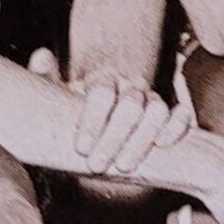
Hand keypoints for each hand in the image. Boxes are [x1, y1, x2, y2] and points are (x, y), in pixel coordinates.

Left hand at [57, 61, 195, 181]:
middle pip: (130, 105)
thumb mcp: (58, 96)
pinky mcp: (171, 114)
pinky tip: (162, 145)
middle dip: (114, 137)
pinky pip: (182, 115)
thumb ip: (47, 78)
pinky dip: (176, 128)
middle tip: (97, 165)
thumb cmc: (78, 112)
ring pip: (158, 111)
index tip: (81, 148)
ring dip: (142, 140)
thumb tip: (41, 57)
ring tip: (124, 166)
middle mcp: (130, 87)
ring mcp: (152, 99)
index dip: (93, 121)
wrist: (104, 113)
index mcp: (103, 81)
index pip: (102, 93)